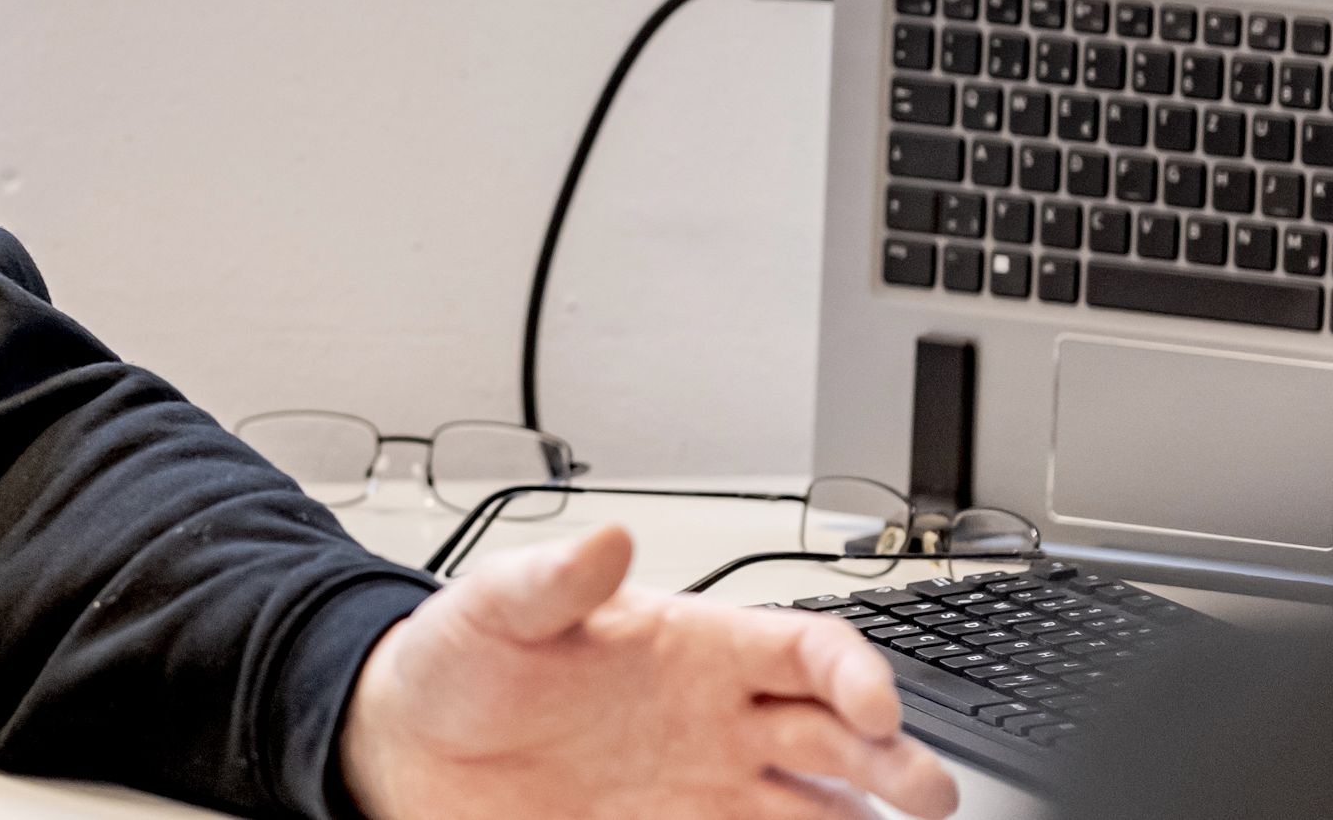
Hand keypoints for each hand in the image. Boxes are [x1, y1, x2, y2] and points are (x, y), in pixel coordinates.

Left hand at [339, 527, 958, 818]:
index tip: (876, 705)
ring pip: (814, 811)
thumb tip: (606, 539)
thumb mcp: (495, 610)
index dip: (853, 672)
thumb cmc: (460, 664)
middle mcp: (716, 723)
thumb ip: (552, 582)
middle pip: (836, 738)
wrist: (405, 748)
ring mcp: (700, 792)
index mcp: (694, 649)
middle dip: (893, 761)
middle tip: (927, 793)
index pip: (804, 649)